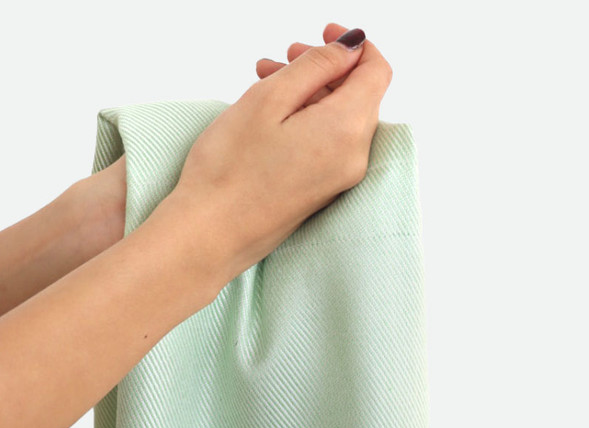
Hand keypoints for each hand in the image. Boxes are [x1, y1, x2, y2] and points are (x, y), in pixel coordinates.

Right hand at [159, 23, 392, 298]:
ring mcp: (339, 179)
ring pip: (339, 118)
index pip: (377, 73)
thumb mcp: (270, 98)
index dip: (355, 45)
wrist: (212, 234)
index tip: (326, 33)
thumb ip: (316, 66)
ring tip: (266, 82)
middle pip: (358, 96)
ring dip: (309, 93)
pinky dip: (307, 119)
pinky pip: (327, 143)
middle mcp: (353, 158)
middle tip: (284, 58)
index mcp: (347, 130)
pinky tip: (272, 114)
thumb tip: (349, 48)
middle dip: (325, 68)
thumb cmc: (230, 171)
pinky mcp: (322, 192)